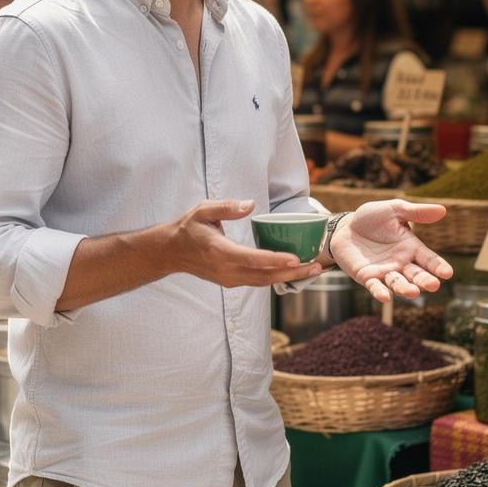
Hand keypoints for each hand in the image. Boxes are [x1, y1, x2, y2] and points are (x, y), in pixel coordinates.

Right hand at [169, 199, 322, 287]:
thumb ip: (226, 207)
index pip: (253, 259)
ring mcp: (228, 279)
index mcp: (219, 251)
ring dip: (289, 277)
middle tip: (316, 267)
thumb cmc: (189, 228)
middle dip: (293, 272)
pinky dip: (277, 278)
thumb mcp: (203, 210)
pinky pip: (258, 281)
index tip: (297, 258)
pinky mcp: (231, 282)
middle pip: (264, 275)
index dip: (276, 260)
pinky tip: (292, 271)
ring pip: (263, 282)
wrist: (171, 252)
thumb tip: (250, 204)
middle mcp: (225, 270)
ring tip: (312, 270)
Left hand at [329, 199, 452, 302]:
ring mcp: (385, 272)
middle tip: (433, 285)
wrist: (345, 227)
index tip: (447, 273)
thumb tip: (443, 210)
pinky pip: (375, 286)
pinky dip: (380, 292)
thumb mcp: (395, 210)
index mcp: (411, 247)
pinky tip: (385, 297)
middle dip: (425, 280)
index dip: (438, 266)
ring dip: (405, 289)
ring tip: (413, 292)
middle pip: (416, 275)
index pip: (429, 259)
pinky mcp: (367, 277)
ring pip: (398, 283)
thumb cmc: (372, 218)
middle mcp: (401, 263)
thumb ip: (416, 212)